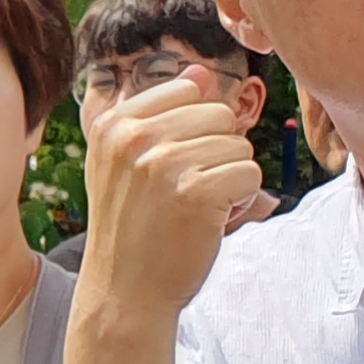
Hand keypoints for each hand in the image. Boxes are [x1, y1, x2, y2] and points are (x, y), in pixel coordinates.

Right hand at [77, 67, 265, 322]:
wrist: (124, 293)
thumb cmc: (130, 227)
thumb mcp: (126, 164)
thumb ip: (159, 114)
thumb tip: (201, 70)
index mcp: (113, 124)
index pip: (188, 89)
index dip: (194, 128)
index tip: (170, 167)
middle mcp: (134, 138)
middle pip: (219, 114)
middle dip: (216, 152)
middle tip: (185, 191)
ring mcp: (163, 163)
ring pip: (238, 144)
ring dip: (228, 177)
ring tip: (194, 207)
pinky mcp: (196, 192)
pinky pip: (250, 172)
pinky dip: (240, 200)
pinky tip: (209, 220)